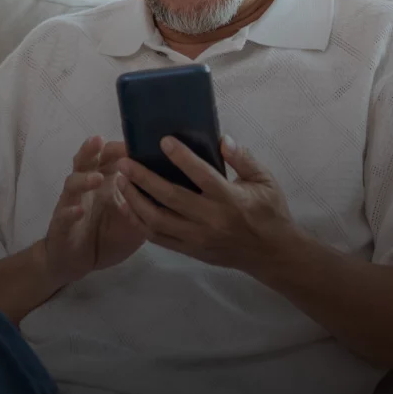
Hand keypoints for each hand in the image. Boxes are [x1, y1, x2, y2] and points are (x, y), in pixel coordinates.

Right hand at [44, 137, 145, 284]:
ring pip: (72, 183)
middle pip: (86, 161)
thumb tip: (174, 192)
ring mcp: (71, 203)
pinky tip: (79, 211)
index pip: (110, 158)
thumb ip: (147, 206)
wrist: (77, 262)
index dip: (120, 149)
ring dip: (84, 179)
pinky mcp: (60, 224)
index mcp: (105, 183)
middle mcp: (86, 188)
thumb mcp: (134, 223)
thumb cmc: (107, 237)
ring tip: (97, 178)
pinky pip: (63, 214)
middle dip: (93, 150)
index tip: (136, 142)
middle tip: (102, 142)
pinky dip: (70, 212)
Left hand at [116, 136, 294, 275]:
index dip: (181, 157)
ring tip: (120, 181)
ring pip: (158, 221)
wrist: (272, 254)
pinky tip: (128, 206)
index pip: (201, 175)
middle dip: (143, 179)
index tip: (163, 141)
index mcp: (230, 199)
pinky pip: (158, 238)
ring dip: (135, 200)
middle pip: (170, 197)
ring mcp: (198, 238)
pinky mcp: (191, 251)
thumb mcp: (265, 180)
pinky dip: (140, 222)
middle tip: (124, 163)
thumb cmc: (269, 211)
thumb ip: (243, 158)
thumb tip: (222, 139)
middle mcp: (211, 220)